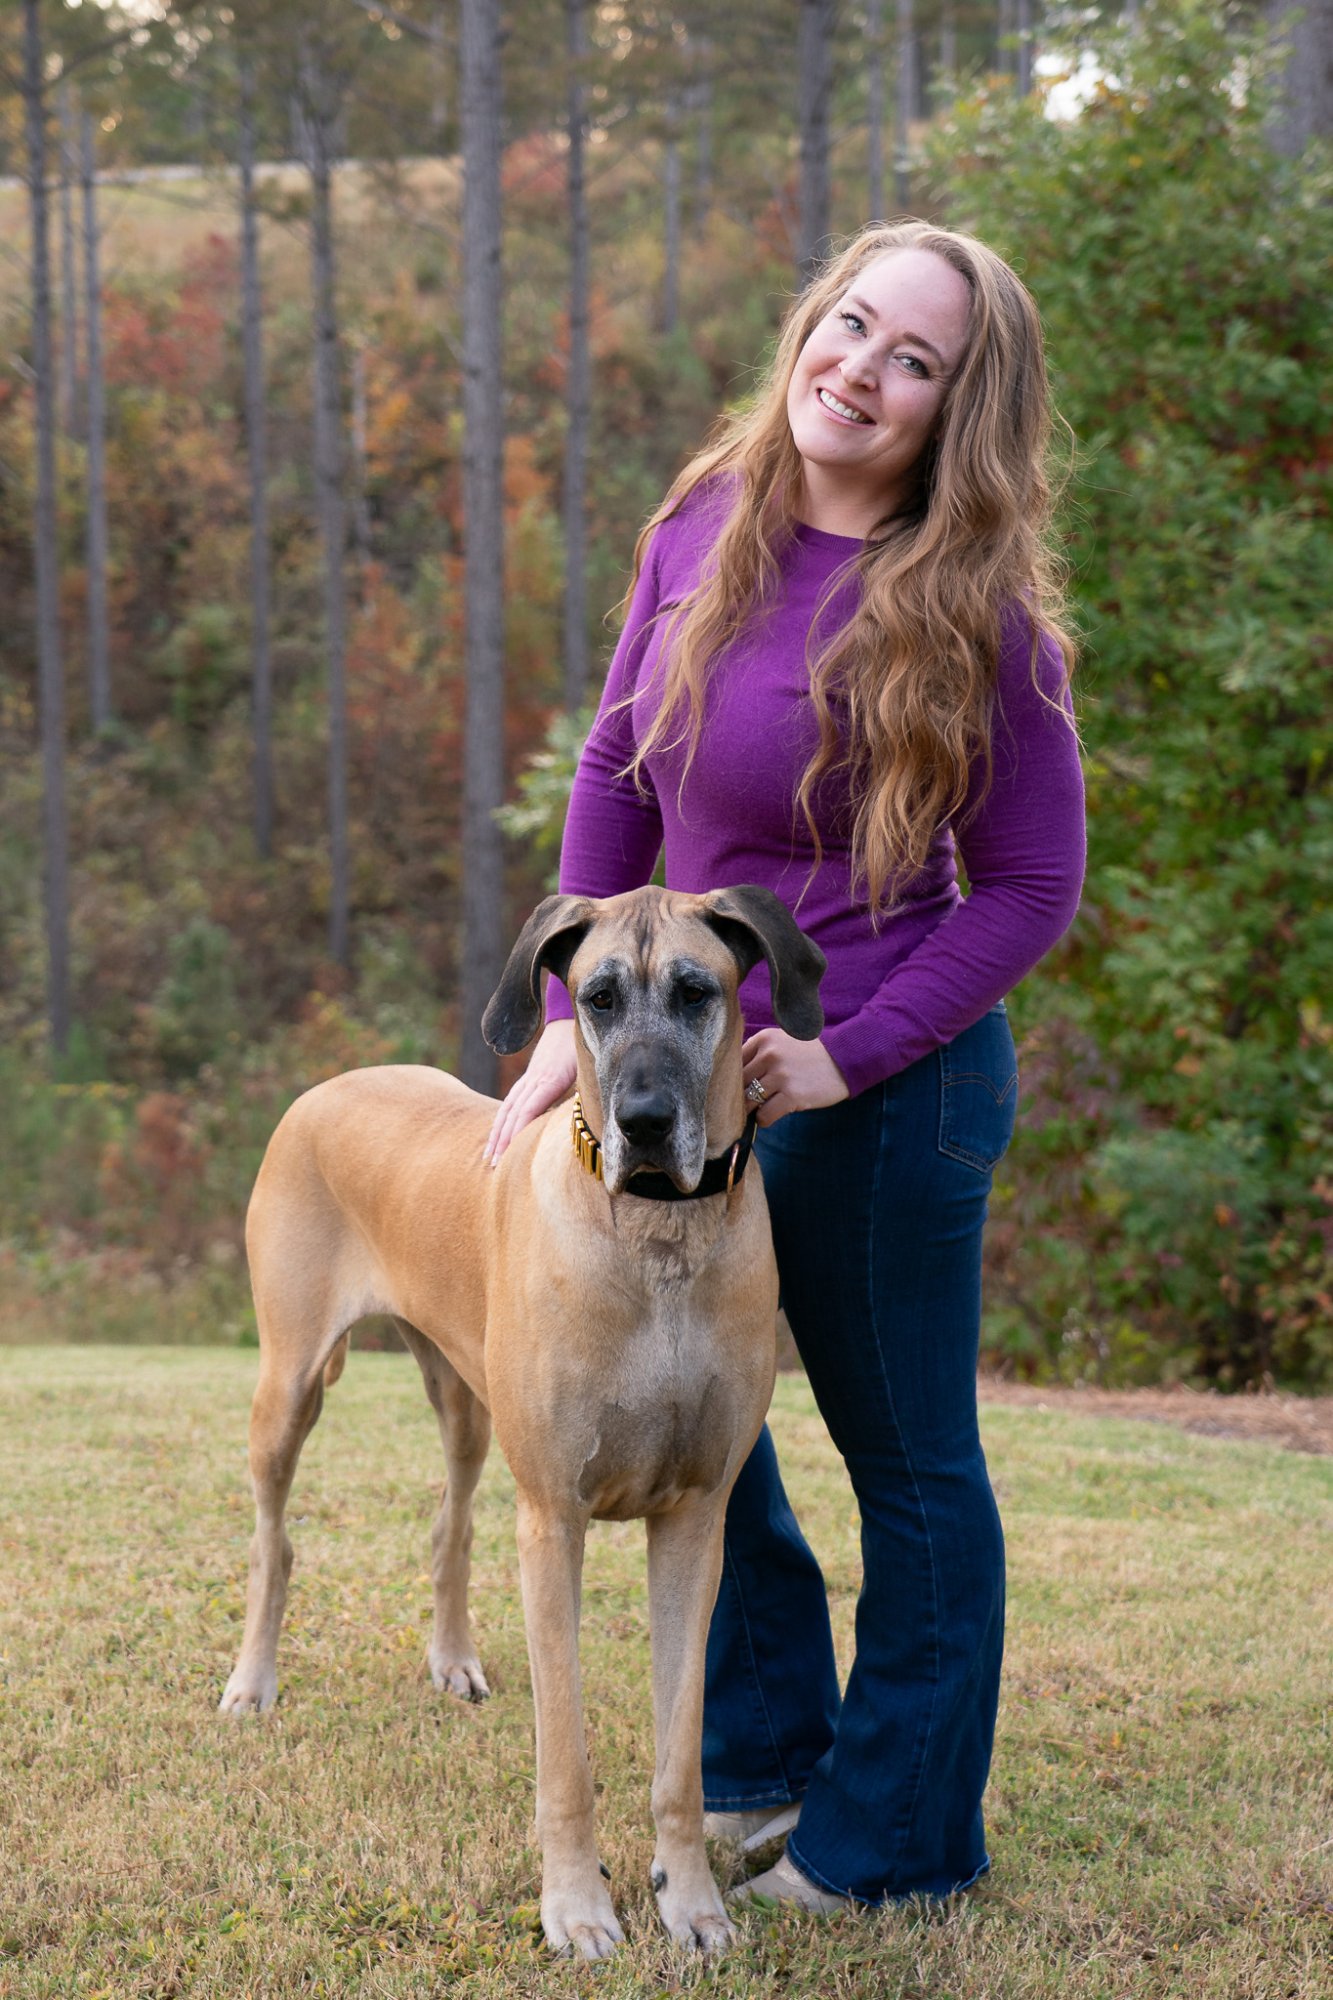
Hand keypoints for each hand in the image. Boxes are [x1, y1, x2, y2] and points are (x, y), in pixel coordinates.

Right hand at [483, 1019, 576, 1166]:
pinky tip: (496, 1134)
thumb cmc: (583, 1047)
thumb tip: (587, 1117)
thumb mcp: (589, 1067)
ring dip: (496, 1133)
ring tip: (488, 1156)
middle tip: (493, 1164)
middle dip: (502, 1139)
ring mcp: (529, 1079)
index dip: (518, 1131)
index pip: (528, 1109)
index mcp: (550, 1079)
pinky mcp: (528, 1078)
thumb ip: (586, 1092)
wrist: (569, 1020)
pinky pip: (510, 1101)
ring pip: (507, 1108)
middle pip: (513, 1113)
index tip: (509, 1153)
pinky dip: (501, 1120)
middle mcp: (534, 1080)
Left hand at [742, 1029, 848, 1125]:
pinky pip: (765, 1115)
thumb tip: (733, 1077)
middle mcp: (770, 1055)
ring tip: (761, 1108)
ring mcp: (781, 1076)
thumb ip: (759, 1052)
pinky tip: (770, 1116)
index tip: (741, 1086)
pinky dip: (764, 1120)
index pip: (734, 1062)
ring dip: (752, 1109)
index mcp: (765, 1039)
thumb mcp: (783, 1041)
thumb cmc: (811, 1054)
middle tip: (748, 1102)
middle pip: (739, 1083)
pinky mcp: (792, 1096)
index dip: (735, 1077)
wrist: (844, 1059)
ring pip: (749, 1101)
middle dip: (742, 1095)